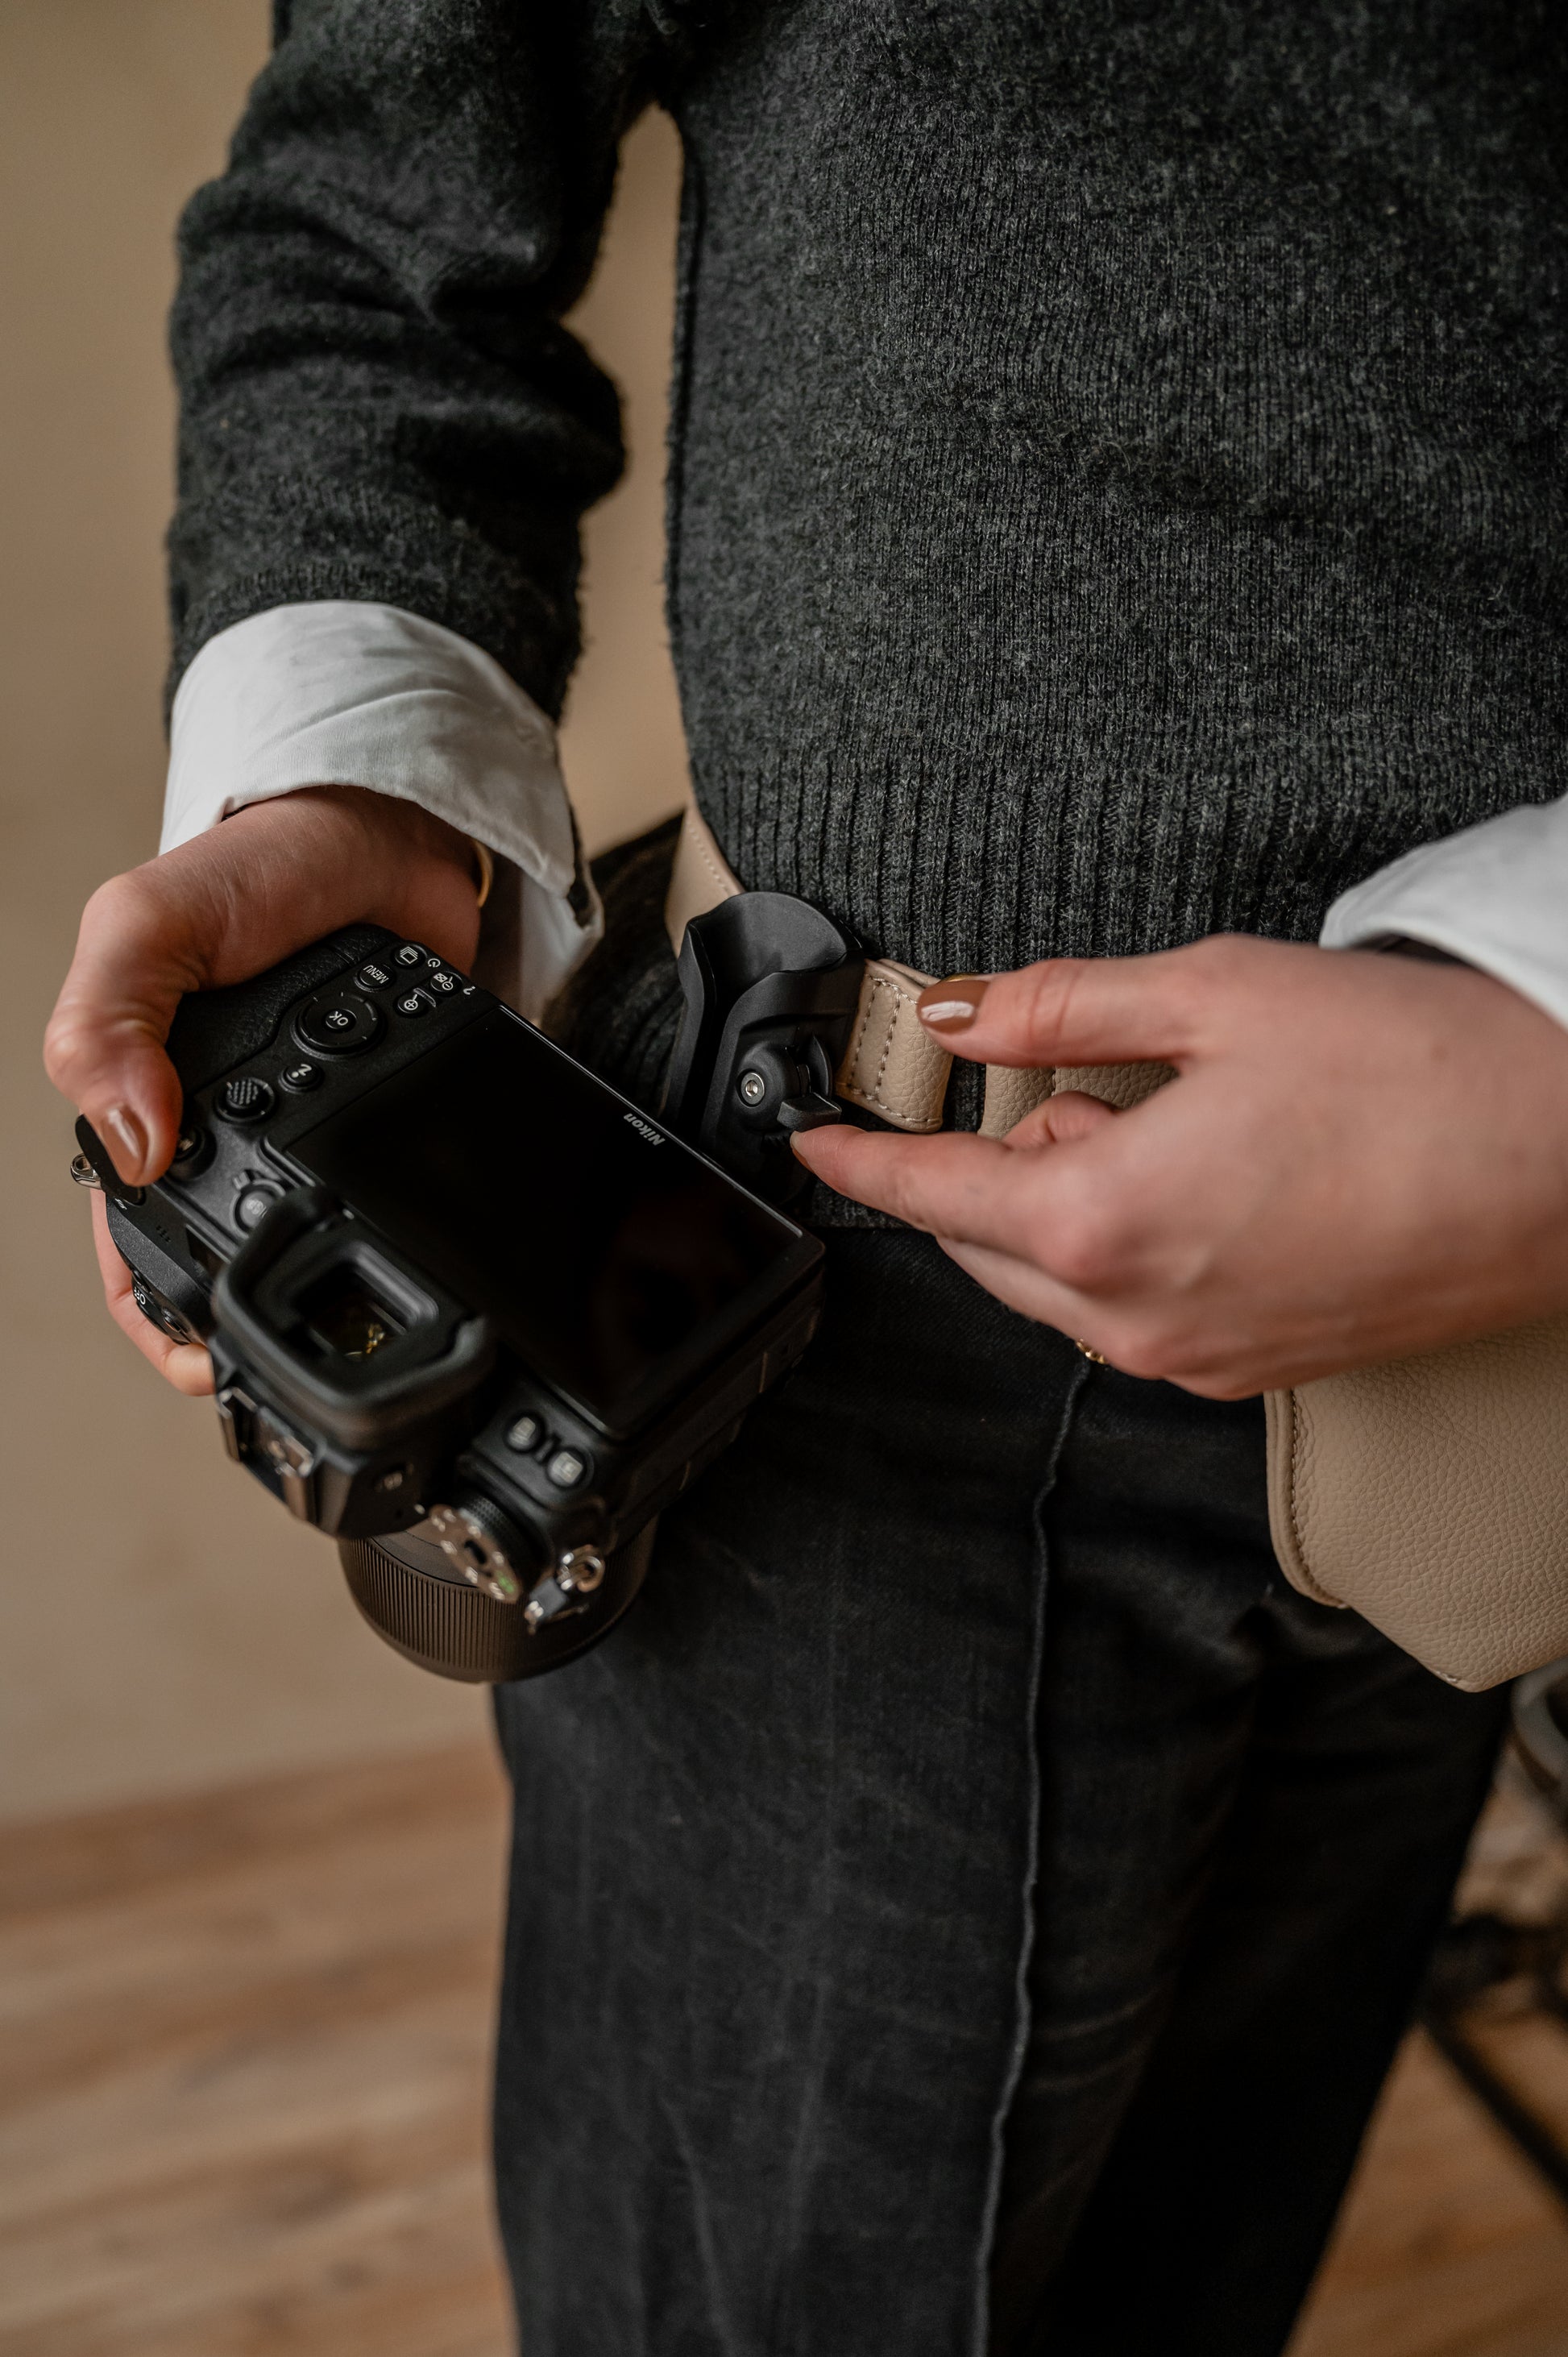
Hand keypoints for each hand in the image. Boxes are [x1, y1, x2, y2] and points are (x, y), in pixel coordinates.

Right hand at [45, 786, 483, 1394]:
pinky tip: (423, 1263)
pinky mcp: (397, 1123)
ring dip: (324, 1294)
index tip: (199, 1365)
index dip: (152, 1314)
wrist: (389, 828)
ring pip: (306, 1252)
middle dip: (240, 1334)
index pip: (127, 1239)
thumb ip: (114, 1019)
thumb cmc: (258, 868)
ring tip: (356, 1338)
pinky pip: (394, 1203)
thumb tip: (132, 1142)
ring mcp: (317, 1136)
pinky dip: (402, 1238)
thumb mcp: (151, 922)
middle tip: (285, 1377)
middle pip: (218, 1269)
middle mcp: (229, 1133)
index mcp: (148, 1101)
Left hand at [793, 937, 1567, 1397]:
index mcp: (1102, 1224)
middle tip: (1076, 1078)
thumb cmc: (1421, 1077)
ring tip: (1179, 1113)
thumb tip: (963, 1011)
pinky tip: (1215, 1171)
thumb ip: (1060, 1006)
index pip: (928, 1198)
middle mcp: (1137, 1318)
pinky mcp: (1256, 1368)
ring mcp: (1199, 1358)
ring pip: (1064, 1281)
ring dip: (1073, 1200)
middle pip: (989, 1246)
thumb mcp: (1216, 995)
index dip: (857, 1162)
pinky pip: (1138, 1309)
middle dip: (998, 1165)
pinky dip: (1133, 1241)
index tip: (811, 1142)